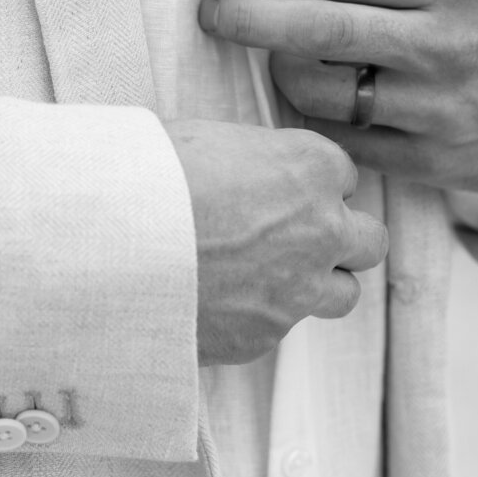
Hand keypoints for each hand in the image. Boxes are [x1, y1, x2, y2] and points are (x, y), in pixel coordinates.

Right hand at [165, 120, 388, 365]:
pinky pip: (280, 328)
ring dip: (318, 284)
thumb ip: (249, 162)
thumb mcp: (207, 141)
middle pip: (369, 241)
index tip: (282, 191)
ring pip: (344, 294)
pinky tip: (216, 301)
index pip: (343, 176)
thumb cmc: (148, 176)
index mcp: (309, 167)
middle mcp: (320, 229)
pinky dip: (257, 317)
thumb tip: (244, 175)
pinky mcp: (264, 335)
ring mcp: (298, 289)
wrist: (108, 246)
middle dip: (339, 239)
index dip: (310, 185)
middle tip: (297, 237)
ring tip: (269, 277)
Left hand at [194, 0, 477, 191]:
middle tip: (210, 10)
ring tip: (275, 54)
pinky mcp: (434, 162)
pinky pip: (345, 140)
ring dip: (280, 70)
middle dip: (249, 19)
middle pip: (320, 32)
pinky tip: (310, 96)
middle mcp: (447, 45)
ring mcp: (441, 109)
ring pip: (323, 92)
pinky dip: (315, 115)